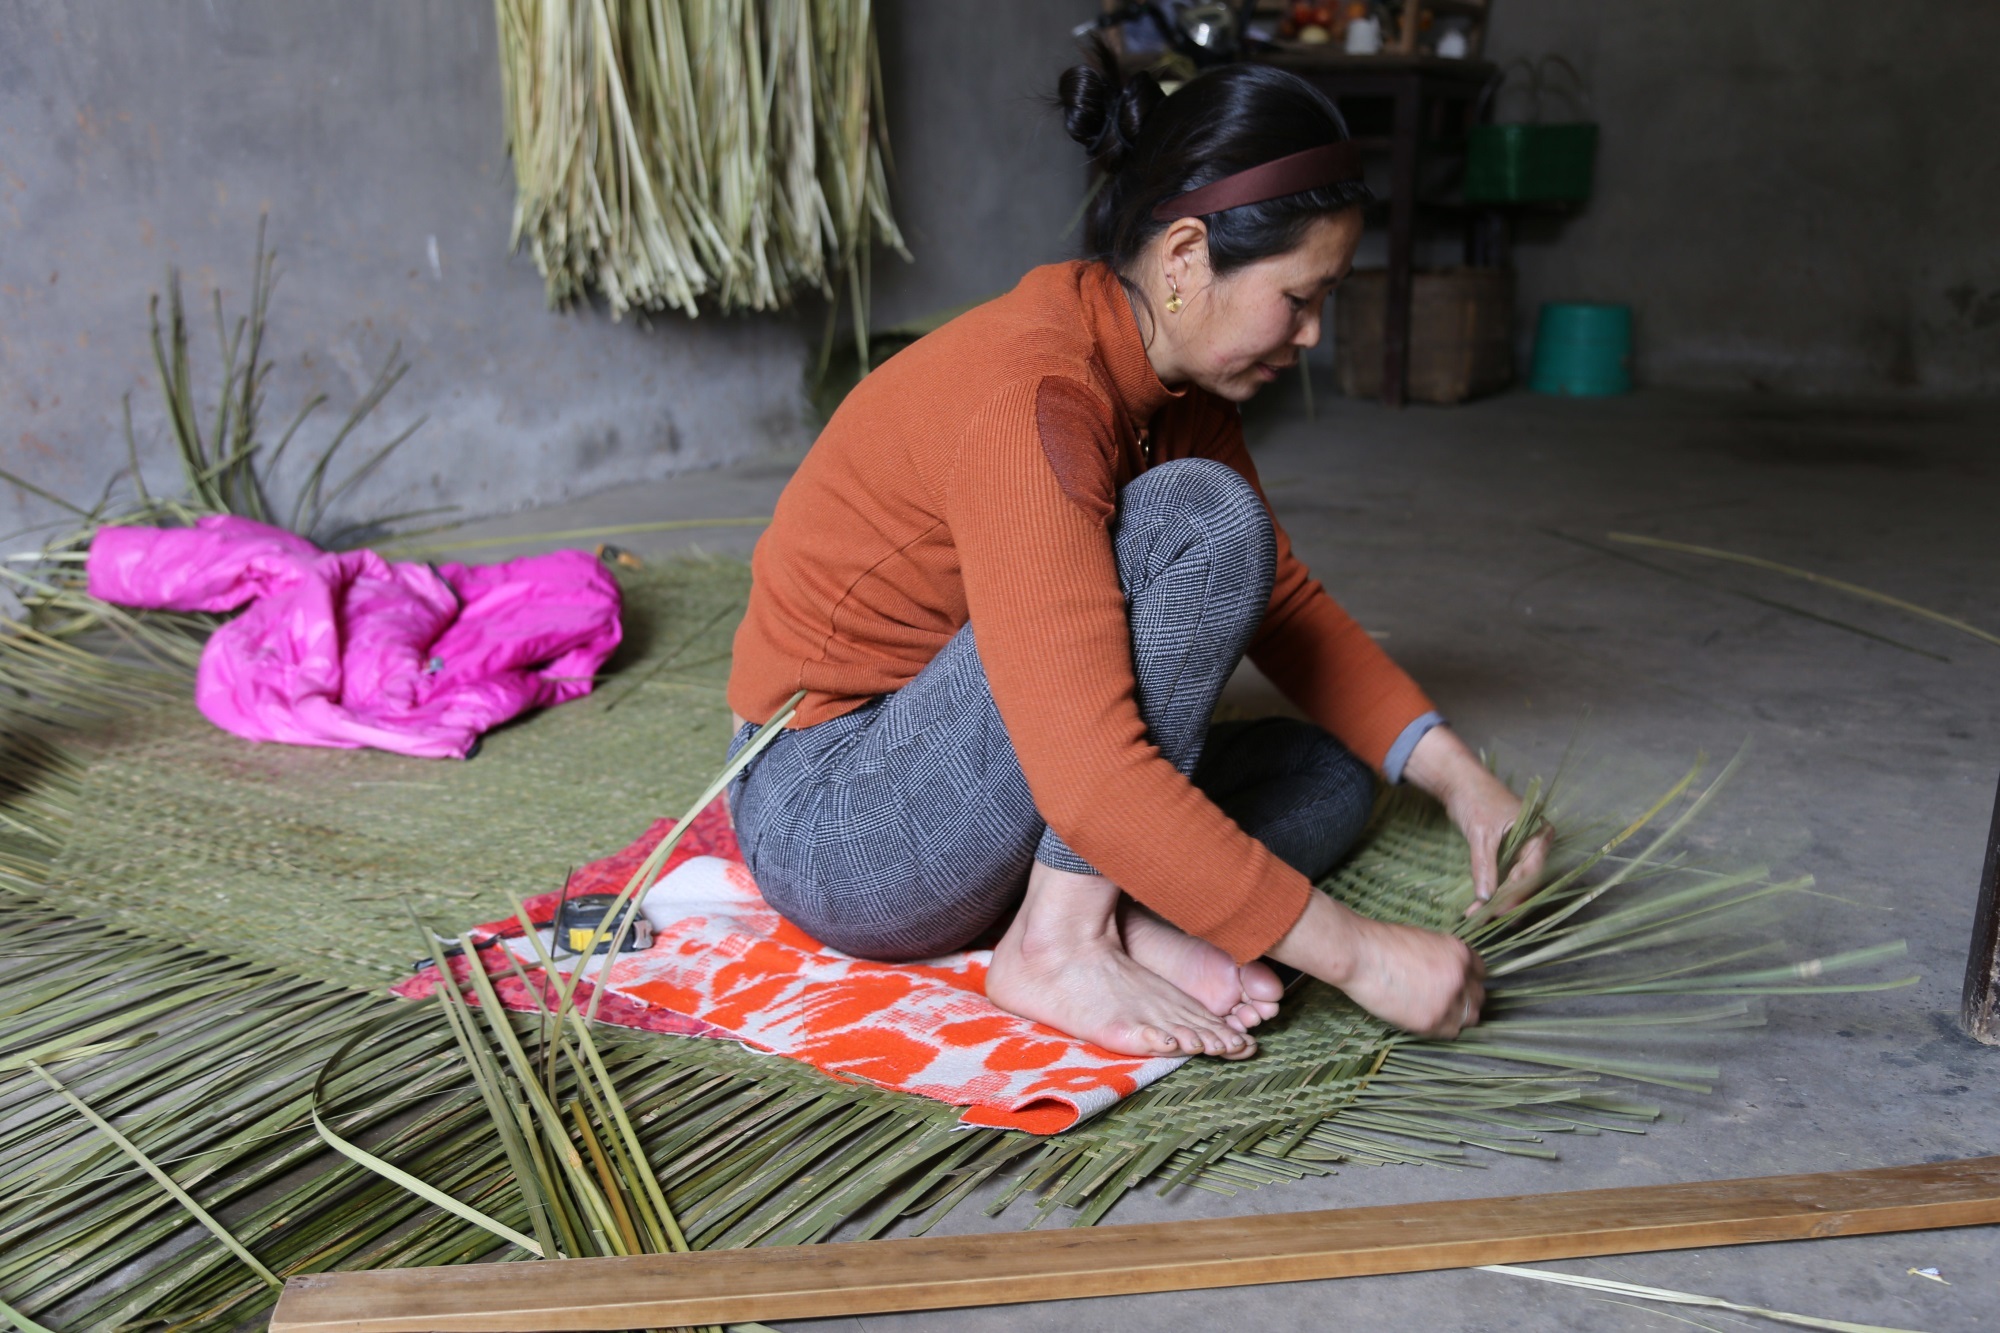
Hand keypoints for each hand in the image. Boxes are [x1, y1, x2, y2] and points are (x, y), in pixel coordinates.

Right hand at [1269, 894, 1485, 1038]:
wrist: (1360, 955)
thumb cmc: (1382, 943)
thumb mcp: (1424, 941)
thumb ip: (1444, 959)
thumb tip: (1446, 977)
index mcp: (1460, 953)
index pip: (1481, 973)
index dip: (1468, 981)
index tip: (1459, 987)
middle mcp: (1461, 977)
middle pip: (1479, 998)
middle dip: (1466, 1001)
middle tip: (1446, 1003)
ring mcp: (1448, 1000)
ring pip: (1468, 1019)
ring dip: (1456, 1018)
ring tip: (1436, 1014)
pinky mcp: (1431, 1021)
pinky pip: (1448, 1033)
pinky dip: (1439, 1029)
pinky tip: (1423, 1020)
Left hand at [1402, 725, 1552, 917]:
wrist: (1460, 782)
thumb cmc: (1475, 799)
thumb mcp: (1481, 834)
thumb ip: (1484, 866)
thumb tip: (1485, 898)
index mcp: (1538, 835)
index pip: (1530, 873)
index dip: (1514, 896)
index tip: (1497, 913)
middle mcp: (1535, 844)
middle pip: (1525, 881)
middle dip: (1505, 902)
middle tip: (1484, 919)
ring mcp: (1523, 849)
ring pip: (1514, 882)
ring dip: (1498, 899)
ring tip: (1478, 915)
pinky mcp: (1508, 852)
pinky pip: (1505, 876)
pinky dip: (1494, 889)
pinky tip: (1480, 903)